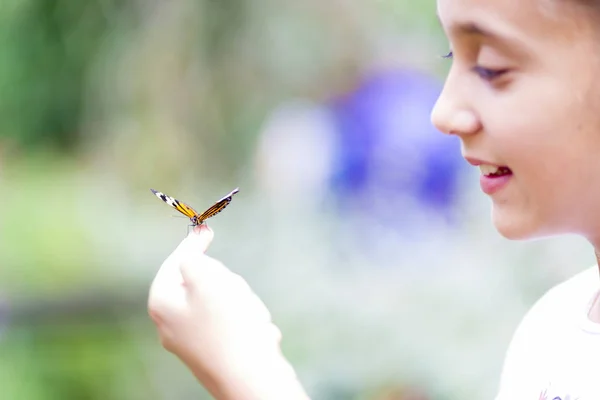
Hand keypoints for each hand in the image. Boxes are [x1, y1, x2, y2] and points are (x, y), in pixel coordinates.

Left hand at [148, 224, 308, 399]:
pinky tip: (255, 332)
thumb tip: (189, 260)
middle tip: (235, 290)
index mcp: (161, 303)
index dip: (193, 244)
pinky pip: (231, 324)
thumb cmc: (229, 325)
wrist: (252, 378)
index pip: (175, 263)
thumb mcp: (207, 278)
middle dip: (223, 280)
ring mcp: (190, 342)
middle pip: (199, 282)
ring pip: (219, 302)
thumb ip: (192, 259)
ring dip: (238, 301)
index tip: (206, 227)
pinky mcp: (212, 353)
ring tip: (249, 315)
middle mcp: (169, 325)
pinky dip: (245, 321)